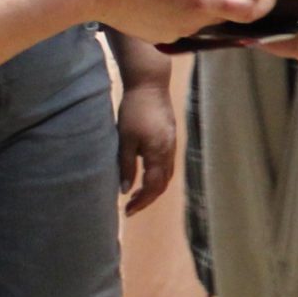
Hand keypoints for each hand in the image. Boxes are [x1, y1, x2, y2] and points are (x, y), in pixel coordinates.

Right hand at [86, 0, 272, 43]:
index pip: (247, 10)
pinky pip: (180, 23)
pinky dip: (180, 10)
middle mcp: (194, 23)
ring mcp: (176, 33)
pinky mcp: (159, 36)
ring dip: (201, 3)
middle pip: (223, 13)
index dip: (262, 2)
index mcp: (204, 1)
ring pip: (200, 18)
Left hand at [117, 79, 178, 214]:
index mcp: (159, 155)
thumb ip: (127, 165)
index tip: (127, 211)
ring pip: (166, 175)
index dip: (141, 202)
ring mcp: (172, 145)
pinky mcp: (170, 138)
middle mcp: (169, 153)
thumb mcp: (125, 139)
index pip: (153, 187)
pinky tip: (145, 173)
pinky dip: (157, 175)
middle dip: (148, 198)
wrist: (150, 85)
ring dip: (153, 187)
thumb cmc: (135, 111)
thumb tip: (125, 190)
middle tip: (130, 206)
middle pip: (162, 184)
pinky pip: (167, 164)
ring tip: (136, 193)